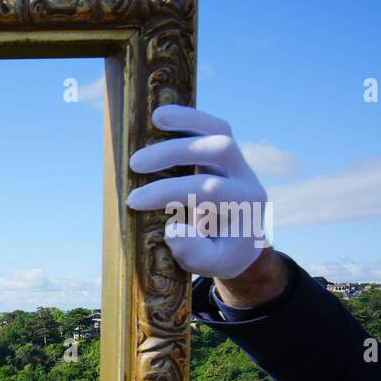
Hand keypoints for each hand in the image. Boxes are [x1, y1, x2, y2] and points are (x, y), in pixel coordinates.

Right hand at [127, 105, 268, 279]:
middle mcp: (246, 178)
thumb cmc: (221, 254)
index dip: (168, 192)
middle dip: (175, 152)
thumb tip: (172, 230)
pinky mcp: (225, 153)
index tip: (133, 201)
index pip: (208, 190)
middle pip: (219, 150)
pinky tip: (162, 117)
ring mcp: (238, 162)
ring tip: (155, 117)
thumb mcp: (210, 264)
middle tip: (135, 164)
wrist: (243, 242)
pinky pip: (212, 127)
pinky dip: (189, 118)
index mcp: (246, 206)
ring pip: (220, 129)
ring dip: (188, 120)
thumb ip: (194, 251)